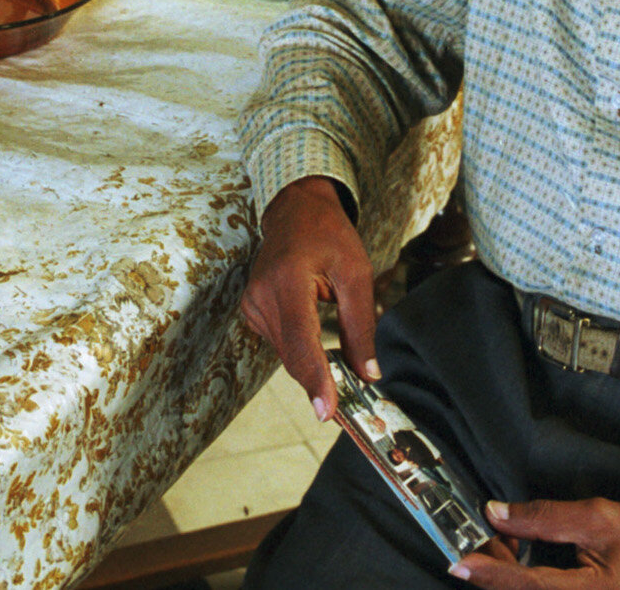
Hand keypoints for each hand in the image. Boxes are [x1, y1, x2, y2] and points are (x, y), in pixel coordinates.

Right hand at [238, 175, 378, 419]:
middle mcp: (261, 294)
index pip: (301, 340)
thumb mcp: (356, 274)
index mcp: (288, 280)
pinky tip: (314, 336)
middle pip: (292, 354)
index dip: (315, 379)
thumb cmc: (329, 235)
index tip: (327, 410)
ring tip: (337, 371)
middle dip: (318, 382)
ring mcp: (251, 302)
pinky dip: (299, 350)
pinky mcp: (251, 309)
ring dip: (311, 366)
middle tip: (346, 407)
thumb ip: (361, 326)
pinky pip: (279, 343)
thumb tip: (368, 375)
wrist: (295, 209)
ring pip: (286, 353)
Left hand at [449, 496, 619, 589]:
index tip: (460, 562)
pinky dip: (522, 579)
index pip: (528, 585)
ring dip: (508, 574)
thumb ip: (545, 516)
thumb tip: (497, 513)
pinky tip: (519, 558)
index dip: (491, 573)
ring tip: (506, 542)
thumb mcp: (596, 517)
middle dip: (496, 568)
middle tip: (490, 534)